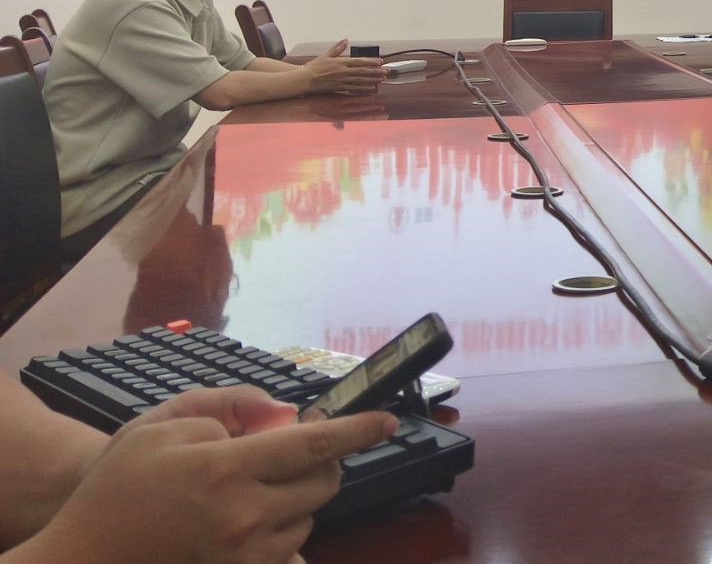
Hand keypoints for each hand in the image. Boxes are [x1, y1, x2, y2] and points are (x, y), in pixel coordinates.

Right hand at [27, 388, 394, 563]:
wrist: (82, 555)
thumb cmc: (119, 484)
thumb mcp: (166, 421)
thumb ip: (231, 405)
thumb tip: (282, 411)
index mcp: (226, 470)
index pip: (313, 444)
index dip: (356, 430)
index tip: (387, 421)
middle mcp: (243, 516)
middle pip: (323, 483)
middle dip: (321, 460)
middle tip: (288, 450)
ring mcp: (243, 554)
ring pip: (308, 516)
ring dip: (297, 497)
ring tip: (249, 488)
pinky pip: (288, 550)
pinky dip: (283, 530)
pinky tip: (257, 518)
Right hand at [303, 42, 383, 96]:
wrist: (305, 80)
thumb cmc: (314, 67)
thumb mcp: (326, 55)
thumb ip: (337, 48)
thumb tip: (345, 40)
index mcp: (341, 62)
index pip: (359, 61)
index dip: (371, 62)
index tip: (380, 62)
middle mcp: (343, 71)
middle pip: (363, 71)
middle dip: (376, 72)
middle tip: (386, 71)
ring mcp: (342, 81)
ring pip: (360, 80)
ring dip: (372, 80)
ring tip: (382, 79)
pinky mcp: (339, 88)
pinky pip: (354, 89)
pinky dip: (363, 88)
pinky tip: (371, 88)